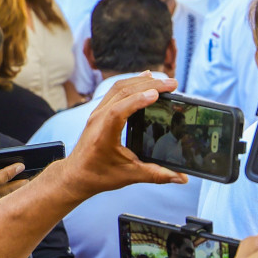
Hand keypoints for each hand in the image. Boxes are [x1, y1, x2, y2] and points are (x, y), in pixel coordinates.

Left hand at [56, 73, 187, 198]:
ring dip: (141, 81)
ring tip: (162, 79)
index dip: (138, 100)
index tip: (156, 94)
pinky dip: (132, 84)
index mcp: (103, 135)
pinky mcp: (99, 112)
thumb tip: (181, 177)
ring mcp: (97, 113)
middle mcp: (98, 119)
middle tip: (172, 83)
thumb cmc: (98, 175)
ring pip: (119, 88)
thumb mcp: (129, 176)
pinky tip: (144, 80)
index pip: (119, 111)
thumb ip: (157, 175)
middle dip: (149, 85)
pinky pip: (115, 91)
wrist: (76, 174)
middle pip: (122, 92)